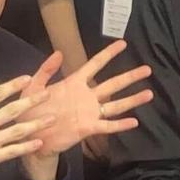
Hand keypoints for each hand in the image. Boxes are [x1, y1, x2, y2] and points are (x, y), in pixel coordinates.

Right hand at [0, 71, 48, 179]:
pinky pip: (12, 152)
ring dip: (36, 124)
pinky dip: (26, 147)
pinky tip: (39, 142)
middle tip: (48, 94)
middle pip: (12, 110)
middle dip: (31, 101)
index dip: (12, 85)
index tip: (27, 78)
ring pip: (17, 131)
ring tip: (52, 118)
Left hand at [21, 42, 154, 173]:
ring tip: (149, 93)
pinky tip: (134, 122)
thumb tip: (59, 52)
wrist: (30, 136)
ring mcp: (89, 112)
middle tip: (147, 69)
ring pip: (115, 104)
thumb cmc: (31, 110)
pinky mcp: (87, 128)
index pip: (95, 64)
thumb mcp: (33, 86)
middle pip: (112, 84)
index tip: (123, 43)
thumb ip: (45, 70)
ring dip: (132, 100)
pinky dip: (120, 124)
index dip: (108, 54)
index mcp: (74, 83)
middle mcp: (86, 96)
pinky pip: (107, 125)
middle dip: (130, 76)